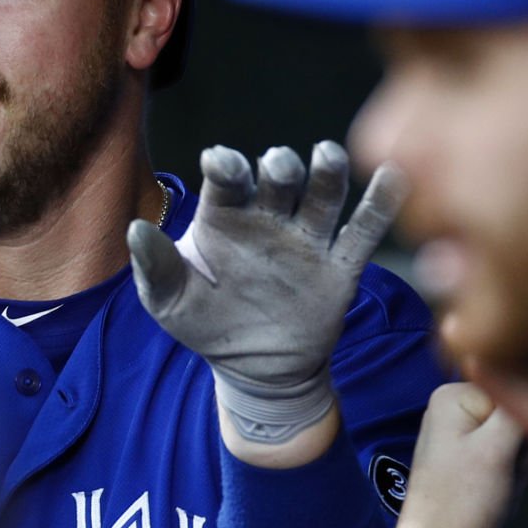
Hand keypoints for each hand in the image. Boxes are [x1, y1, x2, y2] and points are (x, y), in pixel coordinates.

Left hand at [127, 142, 405, 446]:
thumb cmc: (207, 324)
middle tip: (279, 165)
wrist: (255, 370)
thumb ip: (154, 267)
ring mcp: (307, 241)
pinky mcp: (341, 268)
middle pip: (281, 179)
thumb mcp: (170, 302)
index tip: (220, 162)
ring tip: (328, 156)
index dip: (225, 168)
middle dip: (281, 167)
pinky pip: (363, 234)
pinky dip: (380, 205)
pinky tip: (394, 177)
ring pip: (324, 196)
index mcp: (226, 217)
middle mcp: (270, 218)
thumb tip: (134, 230)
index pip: (227, 182)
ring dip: (328, 173)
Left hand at [392, 382, 522, 527]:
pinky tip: (494, 490)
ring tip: (497, 485)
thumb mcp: (498, 449)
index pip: (519, 390)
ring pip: (519, 437)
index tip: (507, 454)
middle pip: (520, 413)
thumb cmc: (462, 502)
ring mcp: (460, 429)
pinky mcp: (468, 452)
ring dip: (520, 464)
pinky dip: (511, 473)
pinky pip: (507, 454)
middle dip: (523, 448)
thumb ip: (523, 408)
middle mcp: (454, 403)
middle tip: (501, 474)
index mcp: (454, 393)